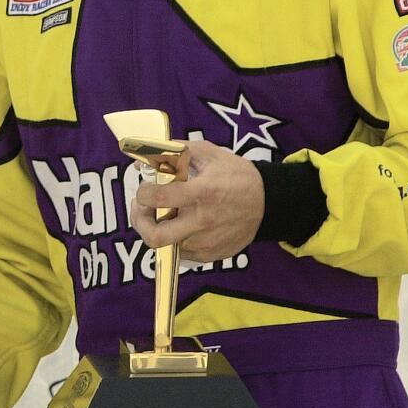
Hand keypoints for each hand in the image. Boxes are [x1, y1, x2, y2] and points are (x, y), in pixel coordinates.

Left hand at [129, 141, 263, 262]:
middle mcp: (202, 221)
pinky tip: (181, 223)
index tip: (145, 188)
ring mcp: (206, 242)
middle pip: (155, 236)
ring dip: (158, 227)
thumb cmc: (236, 175)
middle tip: (143, 208)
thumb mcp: (209, 153)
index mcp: (201, 193)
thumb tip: (143, 157)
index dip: (143, 193)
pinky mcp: (210, 255)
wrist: (267, 203)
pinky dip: (174, 238)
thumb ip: (174, 152)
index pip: (158, 198)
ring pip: (166, 244)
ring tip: (166, 212)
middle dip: (139, 221)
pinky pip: (180, 252)